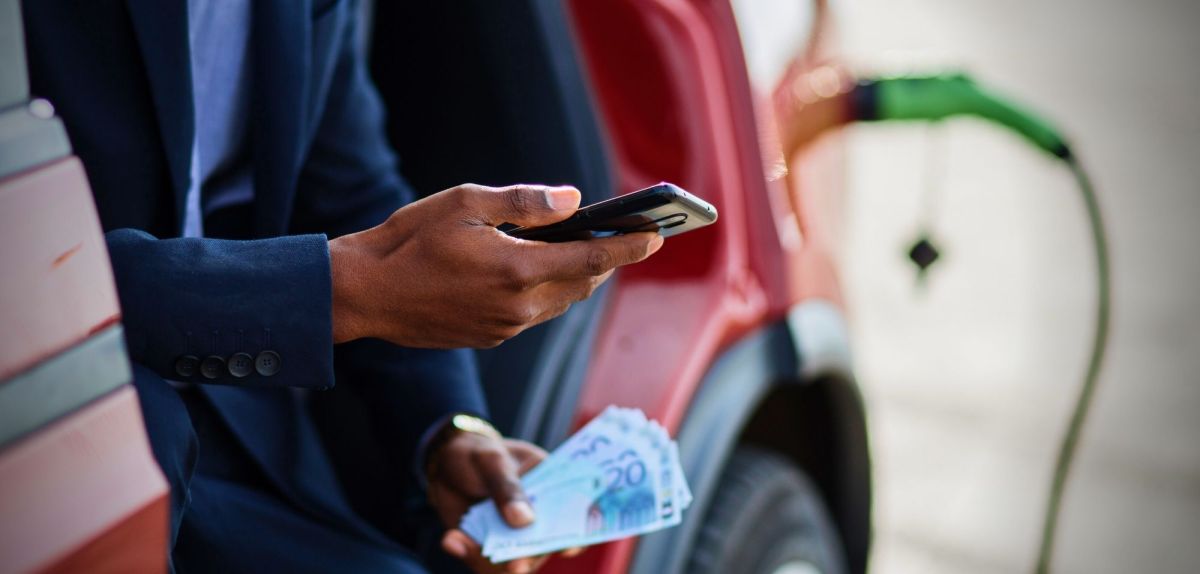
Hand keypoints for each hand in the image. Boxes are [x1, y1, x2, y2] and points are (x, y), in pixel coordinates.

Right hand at [328, 184, 662, 346]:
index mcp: (518, 270)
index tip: (657, 235)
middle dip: (607, 260)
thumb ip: (525, 203)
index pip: (592, 257)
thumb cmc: (410, 239)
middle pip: (582, 283)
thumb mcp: (465, 203)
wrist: (364, 294)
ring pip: (560, 301)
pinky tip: (538, 271)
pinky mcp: (490, 338)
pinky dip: (547, 291)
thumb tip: (573, 200)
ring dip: (578, 277)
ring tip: (587, 250)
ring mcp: (505, 327)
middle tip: (626, 236)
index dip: (628, 246)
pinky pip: (534, 314)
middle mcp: (519, 306)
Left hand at [427, 432, 578, 573]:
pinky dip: (465, 553)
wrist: (445, 461)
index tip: (568, 545)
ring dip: (489, 560)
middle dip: (529, 558)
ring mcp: (513, 536)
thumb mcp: (492, 461)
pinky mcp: (488, 547)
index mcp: (553, 489)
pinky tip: (451, 539)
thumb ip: (507, 488)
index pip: (576, 515)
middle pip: (544, 547)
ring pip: (513, 562)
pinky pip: (482, 561)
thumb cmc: (479, 454)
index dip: (578, 532)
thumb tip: (524, 521)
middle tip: (515, 565)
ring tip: (459, 541)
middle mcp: (538, 519)